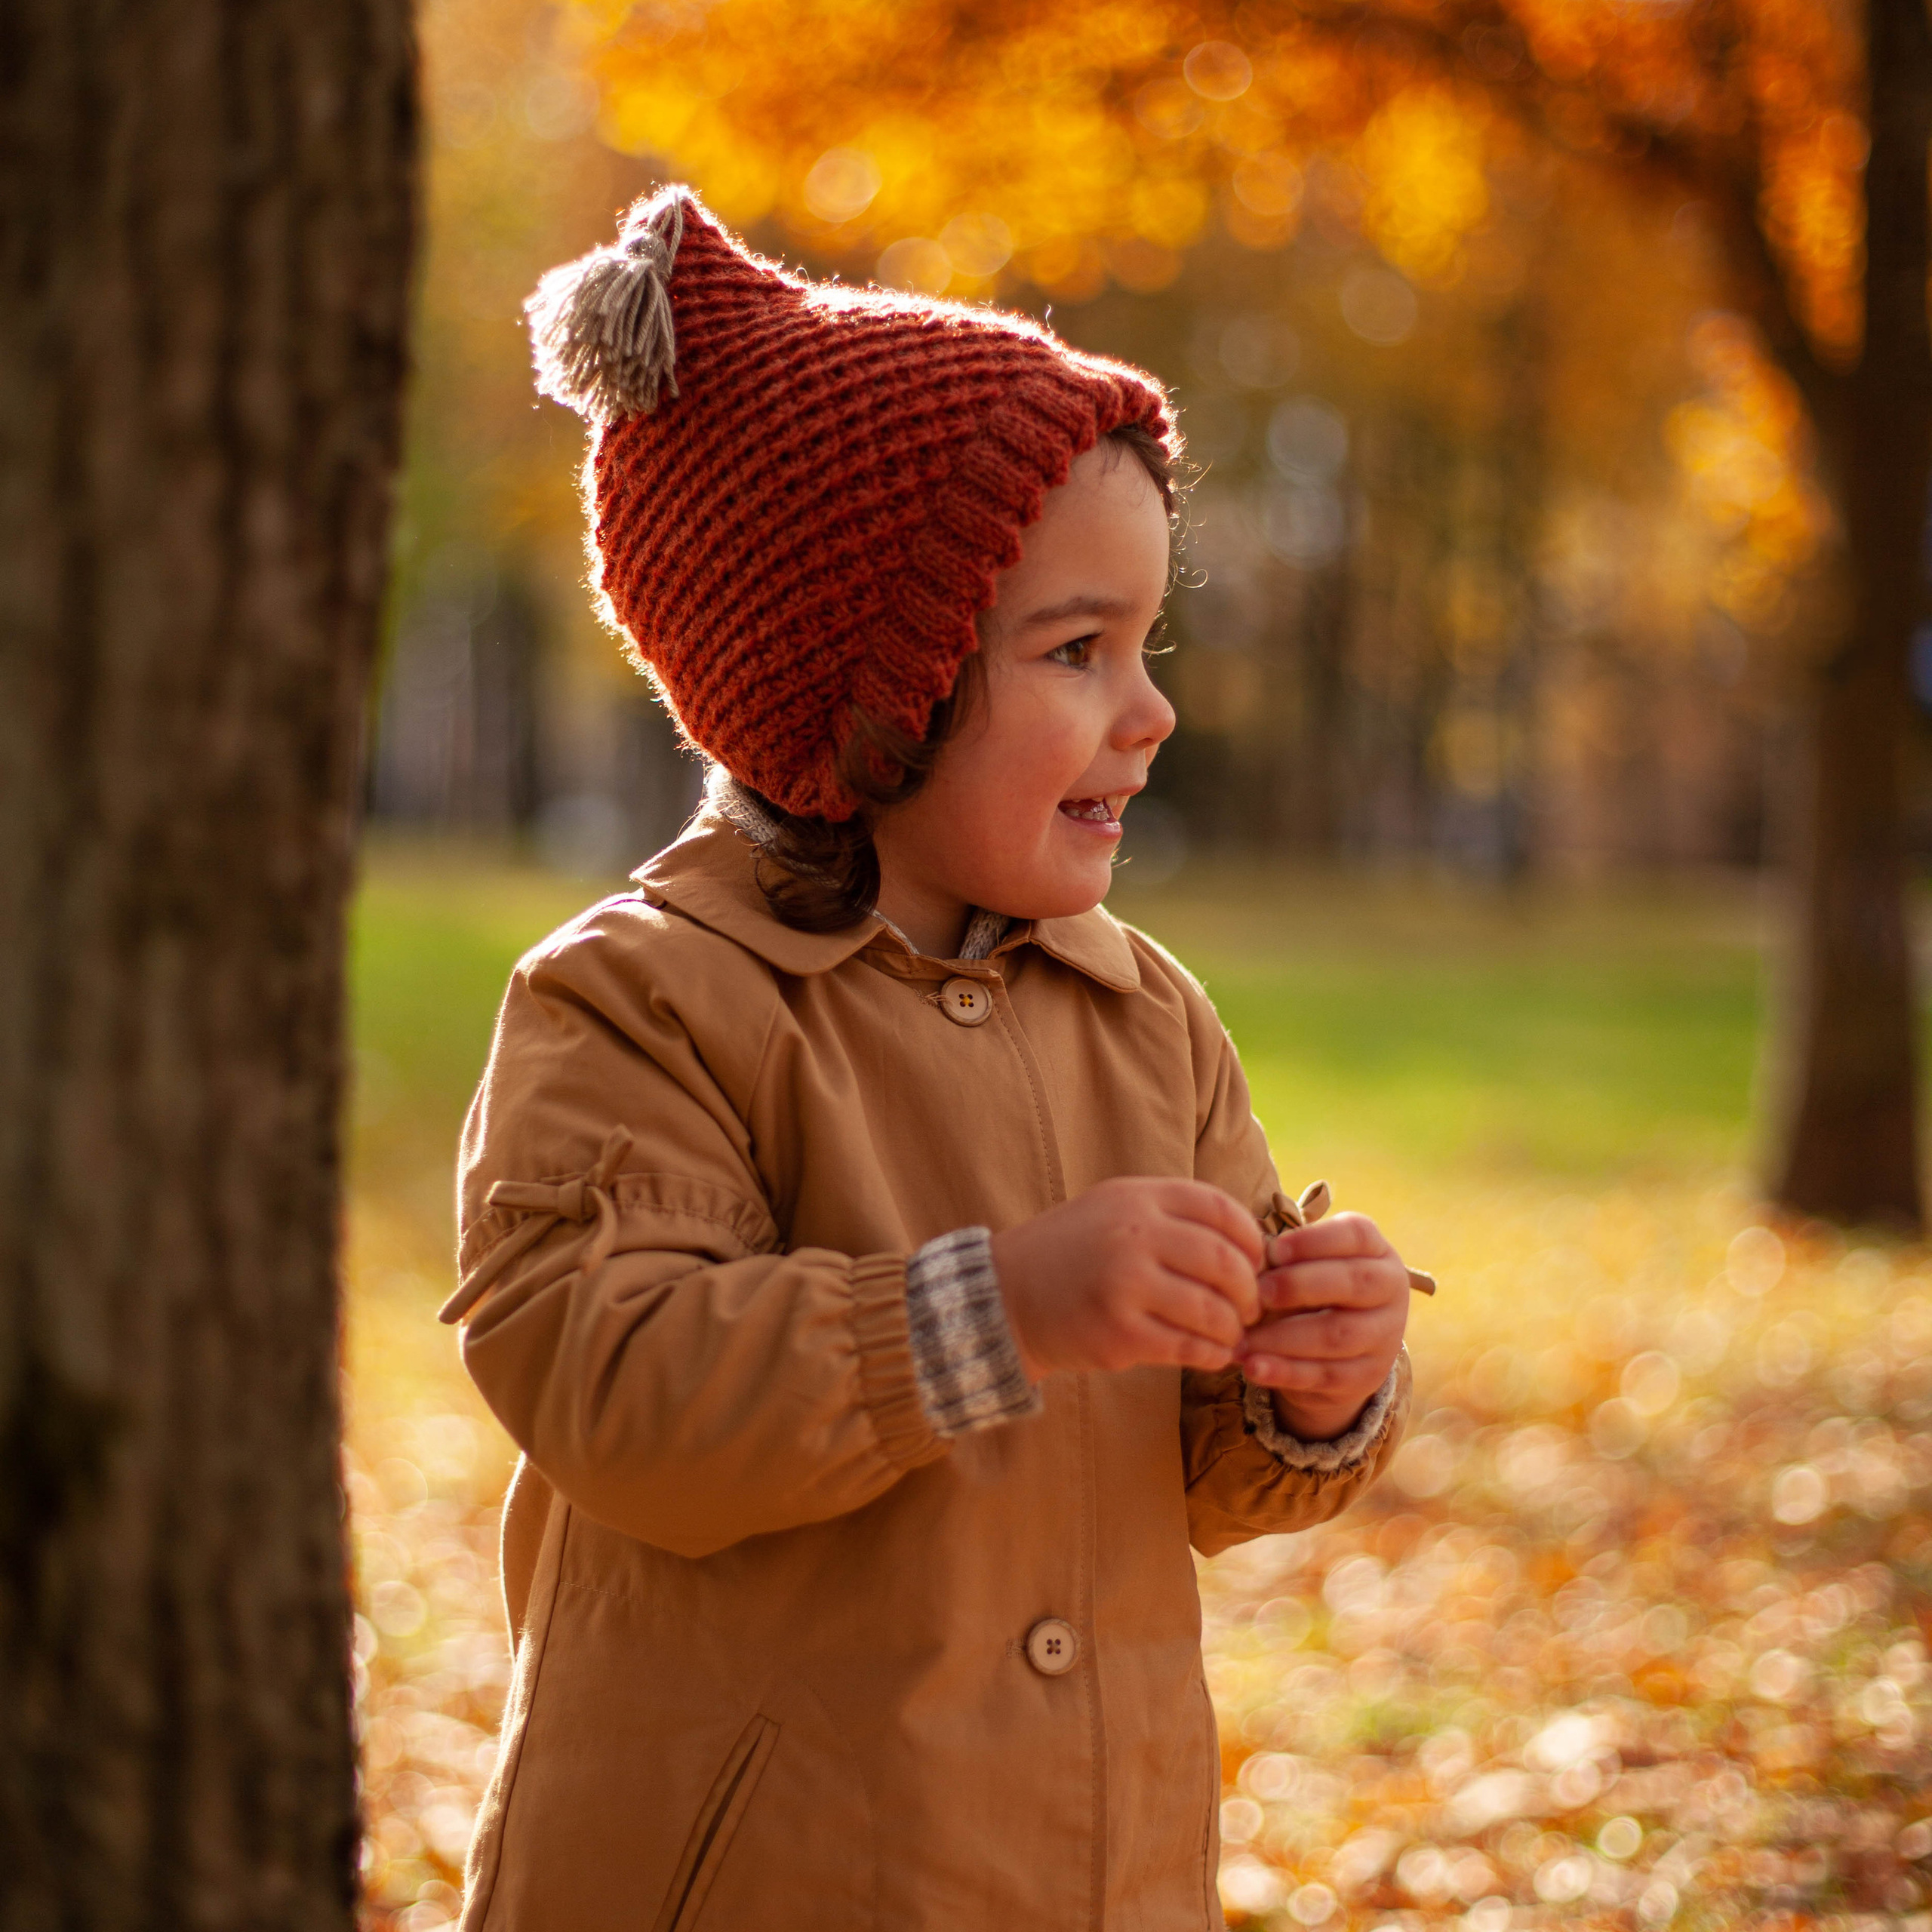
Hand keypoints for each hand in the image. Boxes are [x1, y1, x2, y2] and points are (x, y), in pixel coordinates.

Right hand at [990, 1178, 1263, 1381]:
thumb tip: (1250, 1243)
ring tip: (1229, 1334)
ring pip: (1213, 1310)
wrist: (1005, 1296)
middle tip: (1250, 1308)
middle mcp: (1135, 1234)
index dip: (1252, 1240)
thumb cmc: (1073, 1253)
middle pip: (1225, 1262)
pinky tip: (1210, 1355)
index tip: (1256, 1263)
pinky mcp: (1120, 1333)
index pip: (1221, 1210)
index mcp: (1138, 1197)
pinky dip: (1212, 1355)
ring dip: (1233, 1328)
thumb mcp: (1116, 1209)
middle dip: (1250, 1292)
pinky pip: (1189, 1347)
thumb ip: (1173, 1215)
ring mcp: (1126, 1284)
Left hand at [1239, 1212, 1408, 1441]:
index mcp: (1377, 1251)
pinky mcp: (1368, 1377)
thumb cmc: (1316, 1289)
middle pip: (1354, 1282)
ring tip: (1241, 1339)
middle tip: (1257, 1293)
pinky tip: (1253, 1367)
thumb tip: (1248, 1266)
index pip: (1356, 1235)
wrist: (1343, 1350)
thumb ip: (1287, 1261)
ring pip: (1336, 1335)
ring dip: (1282, 1337)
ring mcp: (1385, 1337)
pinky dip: (1285, 1372)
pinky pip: (1325, 1375)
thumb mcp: (1309, 1266)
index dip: (1314, 1241)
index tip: (1273, 1250)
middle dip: (1299, 1285)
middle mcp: (1391, 1291)